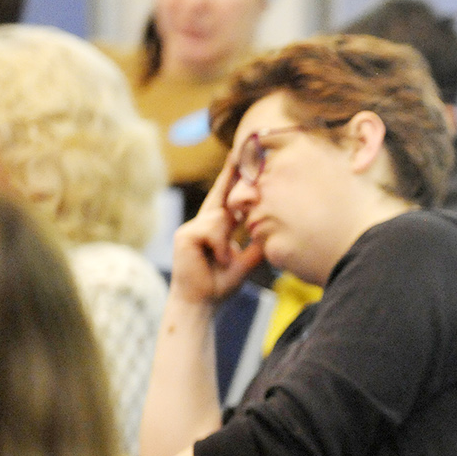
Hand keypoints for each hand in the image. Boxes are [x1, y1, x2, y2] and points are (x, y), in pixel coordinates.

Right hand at [167, 153, 263, 305]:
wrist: (200, 304)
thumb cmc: (220, 285)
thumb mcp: (244, 263)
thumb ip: (255, 246)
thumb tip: (271, 231)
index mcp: (215, 229)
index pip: (226, 200)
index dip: (233, 179)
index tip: (241, 158)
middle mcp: (202, 224)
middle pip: (221, 196)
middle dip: (230, 175)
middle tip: (241, 151)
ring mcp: (191, 228)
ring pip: (220, 217)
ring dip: (226, 241)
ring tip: (221, 260)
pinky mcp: (185, 235)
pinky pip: (212, 229)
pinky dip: (219, 245)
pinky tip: (216, 259)